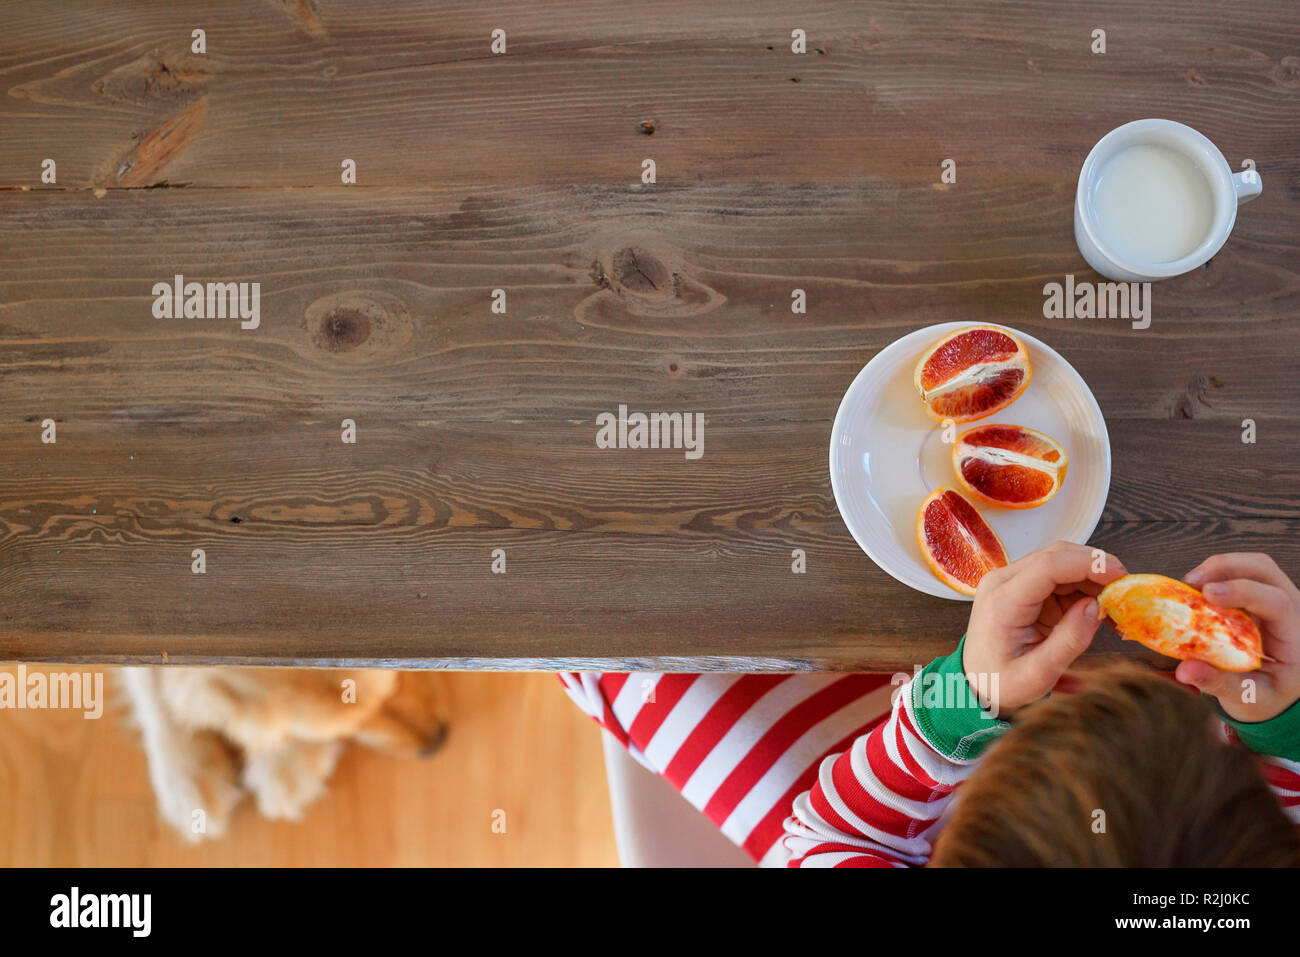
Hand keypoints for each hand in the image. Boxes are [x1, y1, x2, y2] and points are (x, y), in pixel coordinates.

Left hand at [965, 541, 1127, 716]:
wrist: (974, 682)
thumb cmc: (1001, 682)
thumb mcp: (1037, 675)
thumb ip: (1068, 641)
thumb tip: (1096, 607)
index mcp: (1002, 601)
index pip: (1048, 565)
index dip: (1088, 564)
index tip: (1121, 576)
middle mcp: (1003, 581)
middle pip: (1056, 555)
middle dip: (1096, 567)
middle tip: (1127, 591)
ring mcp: (1011, 580)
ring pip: (1060, 561)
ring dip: (1092, 576)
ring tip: (1116, 604)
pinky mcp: (1022, 586)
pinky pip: (1059, 575)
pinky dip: (1084, 585)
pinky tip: (1100, 605)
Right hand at [1178, 554, 1299, 721]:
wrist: (1278, 696)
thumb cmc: (1266, 698)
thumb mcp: (1247, 698)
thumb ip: (1218, 683)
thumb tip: (1184, 671)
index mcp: (1296, 636)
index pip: (1277, 601)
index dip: (1243, 591)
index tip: (1208, 594)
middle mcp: (1292, 611)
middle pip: (1264, 569)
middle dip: (1226, 566)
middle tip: (1191, 582)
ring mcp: (1277, 601)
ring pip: (1254, 565)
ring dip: (1219, 567)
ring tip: (1188, 584)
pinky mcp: (1260, 599)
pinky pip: (1241, 573)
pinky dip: (1216, 574)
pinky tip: (1195, 591)